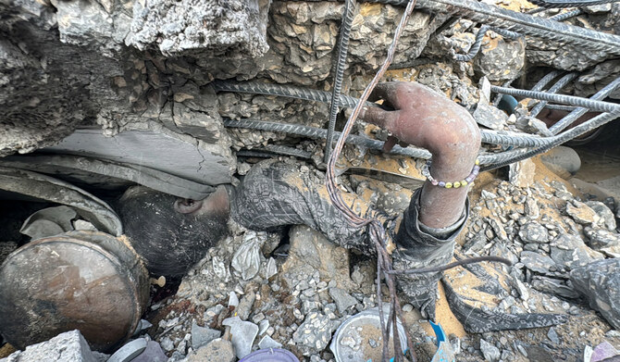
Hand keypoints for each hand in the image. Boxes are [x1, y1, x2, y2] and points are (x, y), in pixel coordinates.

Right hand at [359, 82, 480, 227]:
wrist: (456, 136)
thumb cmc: (422, 127)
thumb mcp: (392, 124)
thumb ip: (374, 116)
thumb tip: (361, 110)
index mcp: (402, 89)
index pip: (380, 89)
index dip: (369, 100)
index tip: (363, 110)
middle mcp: (415, 90)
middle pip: (392, 103)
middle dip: (384, 120)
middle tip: (379, 134)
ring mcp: (427, 99)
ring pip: (405, 113)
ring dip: (395, 128)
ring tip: (393, 146)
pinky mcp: (437, 110)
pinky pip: (417, 117)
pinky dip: (409, 128)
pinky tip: (408, 143)